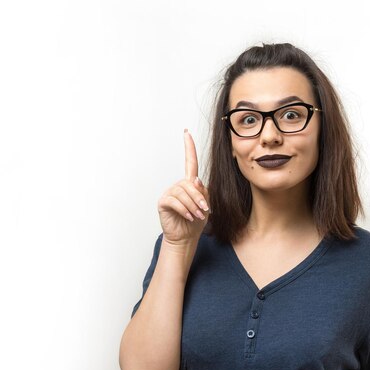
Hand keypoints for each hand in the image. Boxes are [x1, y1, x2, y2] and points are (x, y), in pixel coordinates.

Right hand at [157, 129, 209, 245]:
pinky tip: (189, 217)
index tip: (187, 133)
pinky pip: (175, 202)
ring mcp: (170, 193)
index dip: (189, 147)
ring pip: (183, 194)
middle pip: (190, 184)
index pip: (190, 161)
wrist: (186, 236)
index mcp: (189, 183)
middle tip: (205, 210)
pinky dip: (185, 210)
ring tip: (197, 216)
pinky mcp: (163, 202)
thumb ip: (202, 191)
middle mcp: (178, 185)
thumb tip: (195, 180)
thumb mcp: (205, 204)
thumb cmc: (196, 220)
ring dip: (193, 206)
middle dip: (199, 198)